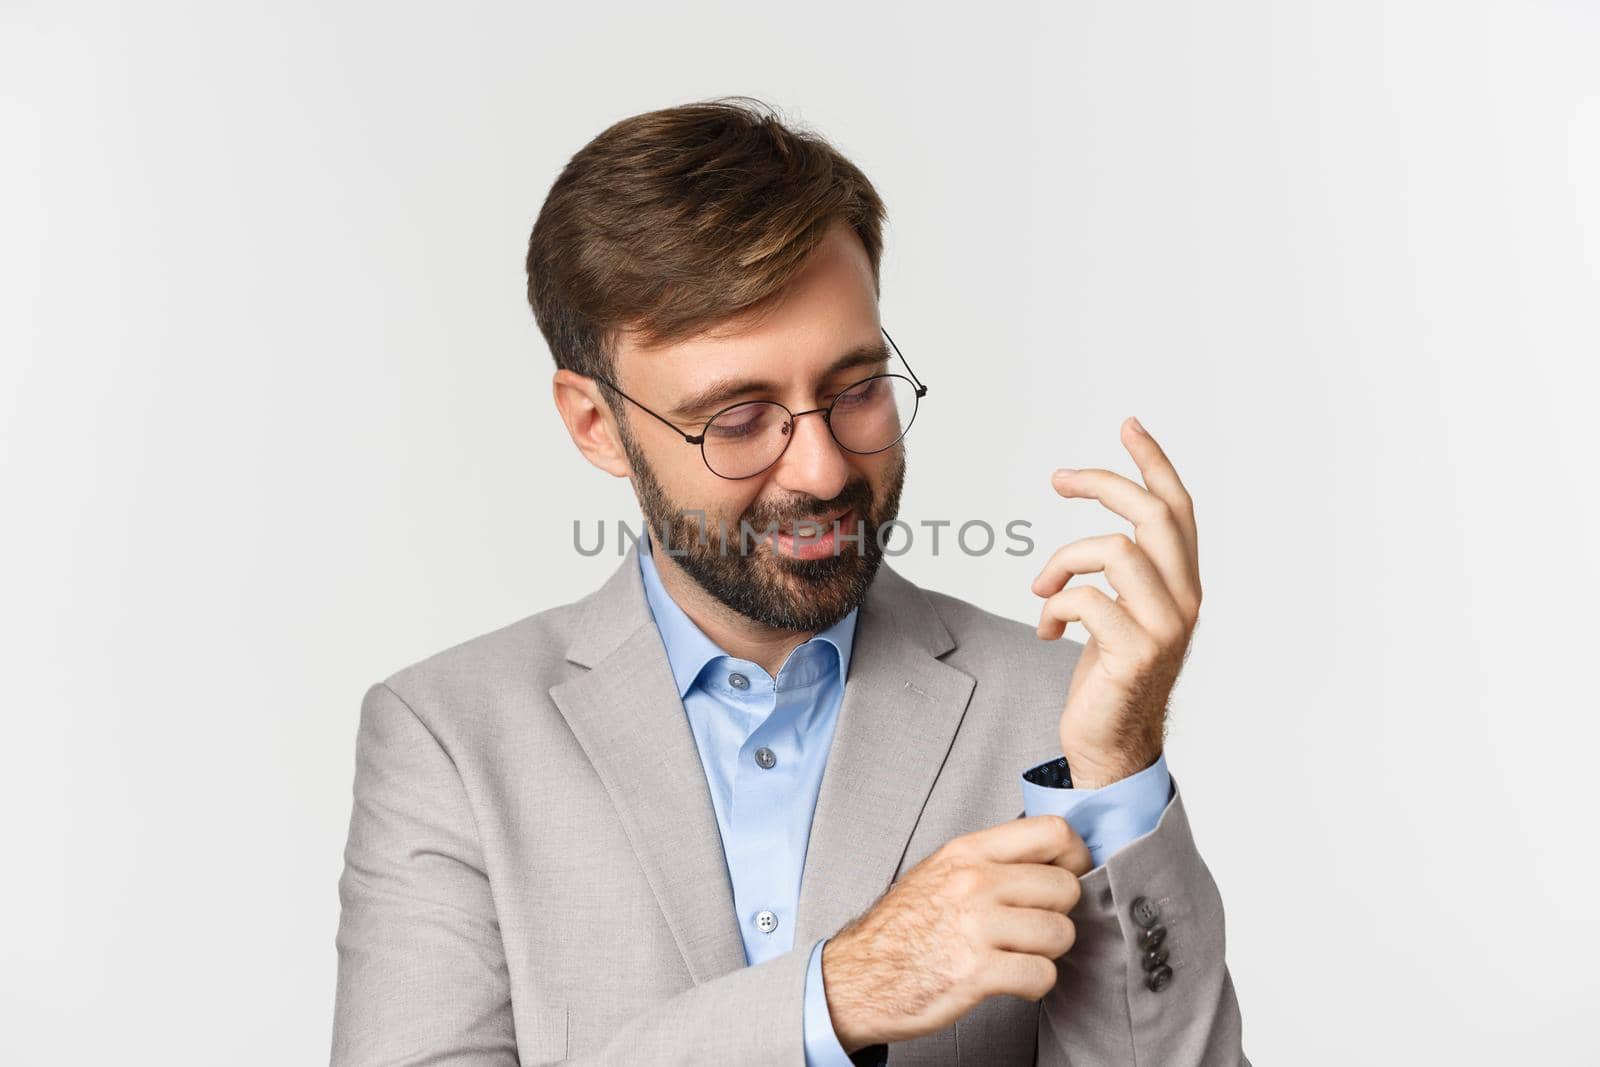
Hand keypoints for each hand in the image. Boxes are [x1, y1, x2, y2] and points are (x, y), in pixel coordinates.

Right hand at [821, 815, 1091, 1052]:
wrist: (857, 977)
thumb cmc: (902, 928)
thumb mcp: (941, 872)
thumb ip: (992, 860)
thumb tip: (1052, 858)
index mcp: (968, 852)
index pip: (1054, 832)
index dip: (1074, 857)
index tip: (1065, 877)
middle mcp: (974, 882)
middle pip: (1066, 887)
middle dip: (1058, 913)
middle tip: (1033, 927)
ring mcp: (976, 926)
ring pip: (1061, 933)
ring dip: (1047, 952)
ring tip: (1019, 954)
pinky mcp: (977, 972)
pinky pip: (1043, 975)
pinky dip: (1034, 983)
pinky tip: (1010, 980)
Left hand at [1031, 416, 1202, 788]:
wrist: (1111, 745)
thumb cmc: (1110, 678)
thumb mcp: (1121, 614)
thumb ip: (1124, 577)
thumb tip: (1101, 536)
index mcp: (1182, 587)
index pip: (1178, 510)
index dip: (1154, 463)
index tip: (1128, 426)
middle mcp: (1184, 602)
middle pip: (1153, 516)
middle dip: (1104, 485)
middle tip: (1059, 479)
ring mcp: (1163, 629)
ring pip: (1115, 551)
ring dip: (1064, 561)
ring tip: (1043, 586)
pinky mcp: (1134, 654)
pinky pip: (1085, 600)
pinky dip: (1053, 606)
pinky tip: (1046, 630)